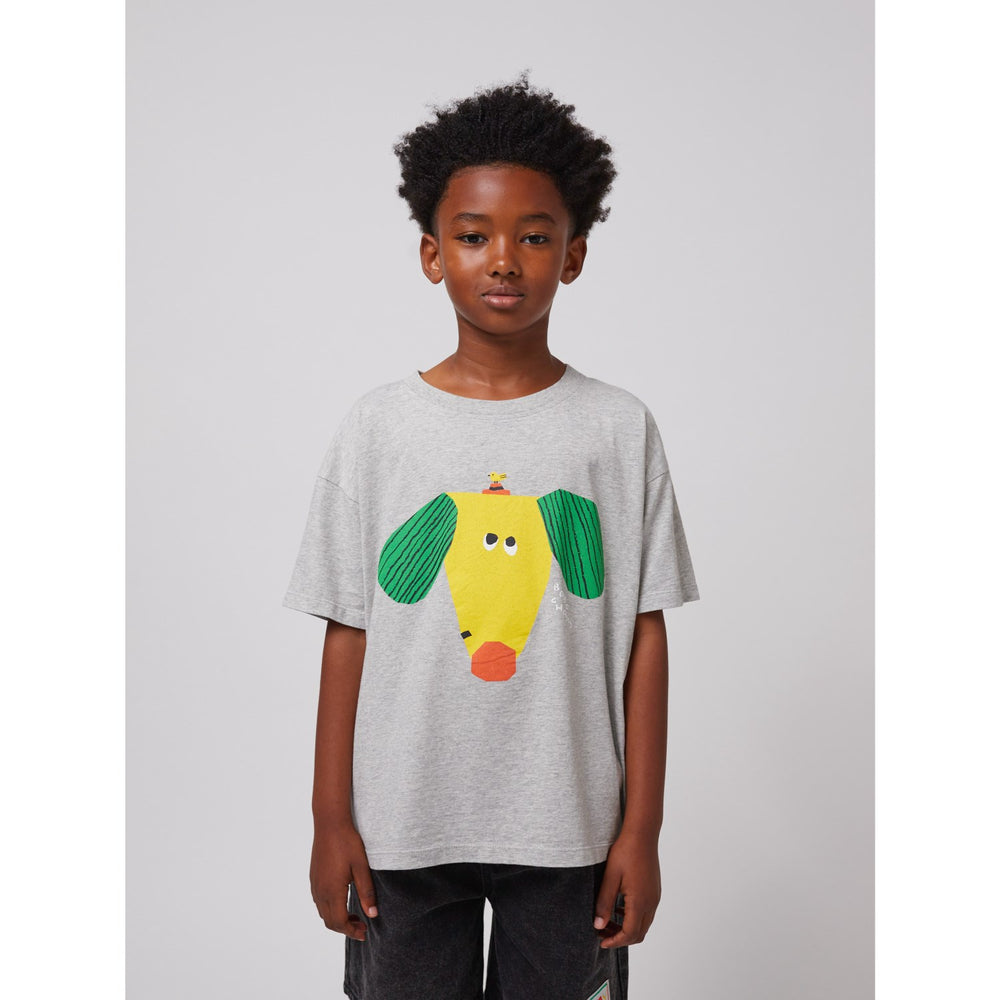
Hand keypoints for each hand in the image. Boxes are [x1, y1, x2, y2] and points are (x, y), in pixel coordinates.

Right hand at [310, 819, 377, 939]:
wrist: (330, 823)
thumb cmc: (347, 843)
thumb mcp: (361, 867)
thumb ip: (366, 893)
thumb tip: (372, 915)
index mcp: (332, 891)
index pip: (340, 922)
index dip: (352, 931)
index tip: (364, 933)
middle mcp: (320, 891)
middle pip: (330, 921)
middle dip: (345, 928)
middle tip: (362, 927)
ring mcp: (315, 884)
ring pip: (323, 913)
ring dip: (337, 919)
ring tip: (354, 916)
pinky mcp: (314, 877)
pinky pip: (319, 902)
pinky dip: (330, 909)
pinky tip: (342, 901)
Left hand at [593, 829, 660, 948]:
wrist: (642, 834)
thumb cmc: (625, 852)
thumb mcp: (610, 877)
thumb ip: (604, 902)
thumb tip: (598, 925)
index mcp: (639, 902)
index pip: (630, 934)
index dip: (615, 941)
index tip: (601, 941)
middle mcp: (651, 903)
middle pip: (638, 934)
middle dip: (620, 938)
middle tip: (602, 933)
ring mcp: (655, 897)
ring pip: (643, 924)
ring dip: (627, 928)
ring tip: (608, 922)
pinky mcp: (655, 891)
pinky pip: (646, 913)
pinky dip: (633, 918)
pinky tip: (619, 908)